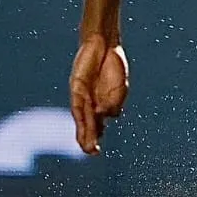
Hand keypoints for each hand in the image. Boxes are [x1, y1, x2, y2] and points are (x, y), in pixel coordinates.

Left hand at [70, 35, 129, 154]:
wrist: (104, 44)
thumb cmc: (113, 65)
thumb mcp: (120, 88)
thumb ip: (114, 103)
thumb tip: (106, 117)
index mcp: (101, 104)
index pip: (96, 125)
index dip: (96, 137)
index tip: (97, 151)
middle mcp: (90, 103)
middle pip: (88, 124)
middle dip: (90, 139)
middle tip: (92, 153)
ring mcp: (82, 95)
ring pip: (82, 117)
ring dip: (84, 131)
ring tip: (87, 146)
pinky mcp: (77, 87)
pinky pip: (79, 102)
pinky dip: (84, 112)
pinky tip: (86, 123)